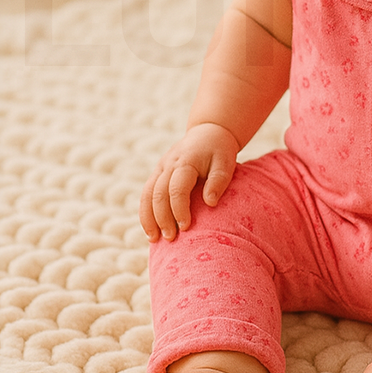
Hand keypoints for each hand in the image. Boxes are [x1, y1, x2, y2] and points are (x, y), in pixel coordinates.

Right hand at [140, 122, 240, 241]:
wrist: (208, 133)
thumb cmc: (220, 151)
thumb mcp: (226, 162)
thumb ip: (218, 180)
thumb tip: (210, 202)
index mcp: (186, 161)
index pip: (177, 188)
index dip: (179, 209)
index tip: (186, 227)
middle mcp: (168, 164)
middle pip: (158, 194)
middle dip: (162, 218)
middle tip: (171, 238)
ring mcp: (160, 168)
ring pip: (147, 194)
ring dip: (148, 218)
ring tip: (153, 239)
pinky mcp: (157, 173)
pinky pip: (146, 193)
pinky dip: (145, 212)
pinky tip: (150, 229)